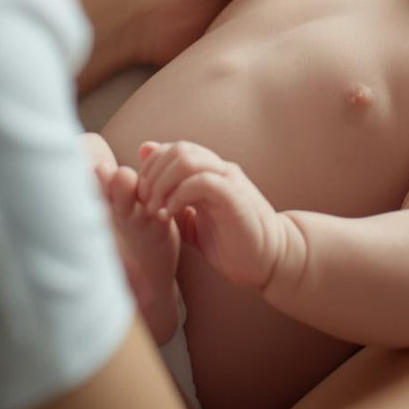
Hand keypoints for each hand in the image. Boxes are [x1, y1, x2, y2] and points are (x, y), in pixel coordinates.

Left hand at [137, 141, 285, 288]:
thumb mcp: (191, 220)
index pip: (172, 149)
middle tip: (144, 203)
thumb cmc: (229, 241)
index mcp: (209, 171)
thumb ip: (172, 197)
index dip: (150, 168)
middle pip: (177, 149)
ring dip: (162, 184)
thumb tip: (155, 184)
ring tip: (155, 210)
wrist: (267, 259)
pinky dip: (178, 195)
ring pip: (188, 160)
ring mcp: (228, 181)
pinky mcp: (234, 198)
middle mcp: (219, 169)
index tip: (141, 196)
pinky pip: (202, 182)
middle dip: (152, 175)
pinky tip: (169, 214)